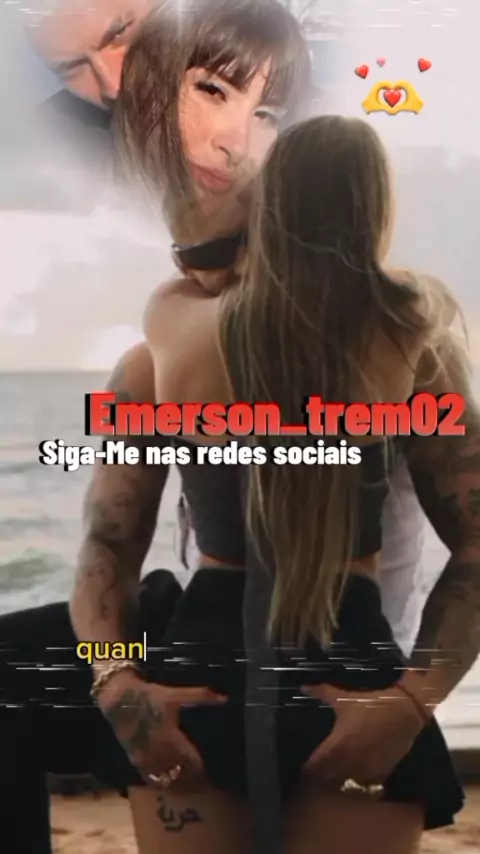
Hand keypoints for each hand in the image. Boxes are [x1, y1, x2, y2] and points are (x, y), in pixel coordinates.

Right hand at [98, 671, 226, 787]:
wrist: (119, 700)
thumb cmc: (150, 697)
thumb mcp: (176, 694)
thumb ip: (200, 696)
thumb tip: (225, 699)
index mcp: (172, 742)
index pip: (192, 764)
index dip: (201, 766)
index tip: (207, 766)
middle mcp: (159, 756)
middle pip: (178, 776)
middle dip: (188, 775)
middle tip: (196, 773)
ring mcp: (145, 760)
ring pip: (163, 779)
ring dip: (173, 778)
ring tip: (180, 773)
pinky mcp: (134, 760)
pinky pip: (149, 777)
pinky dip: (158, 776)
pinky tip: (162, 768)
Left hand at [300, 682, 424, 789]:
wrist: (403, 712)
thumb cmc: (370, 705)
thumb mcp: (344, 699)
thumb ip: (322, 693)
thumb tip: (303, 687)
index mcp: (337, 745)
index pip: (315, 766)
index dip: (307, 768)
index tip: (304, 765)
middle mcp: (349, 762)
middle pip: (327, 779)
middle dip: (320, 777)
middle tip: (317, 771)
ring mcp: (366, 771)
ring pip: (346, 786)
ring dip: (338, 783)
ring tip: (334, 776)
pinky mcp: (381, 774)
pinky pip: (365, 787)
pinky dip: (358, 785)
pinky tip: (355, 778)